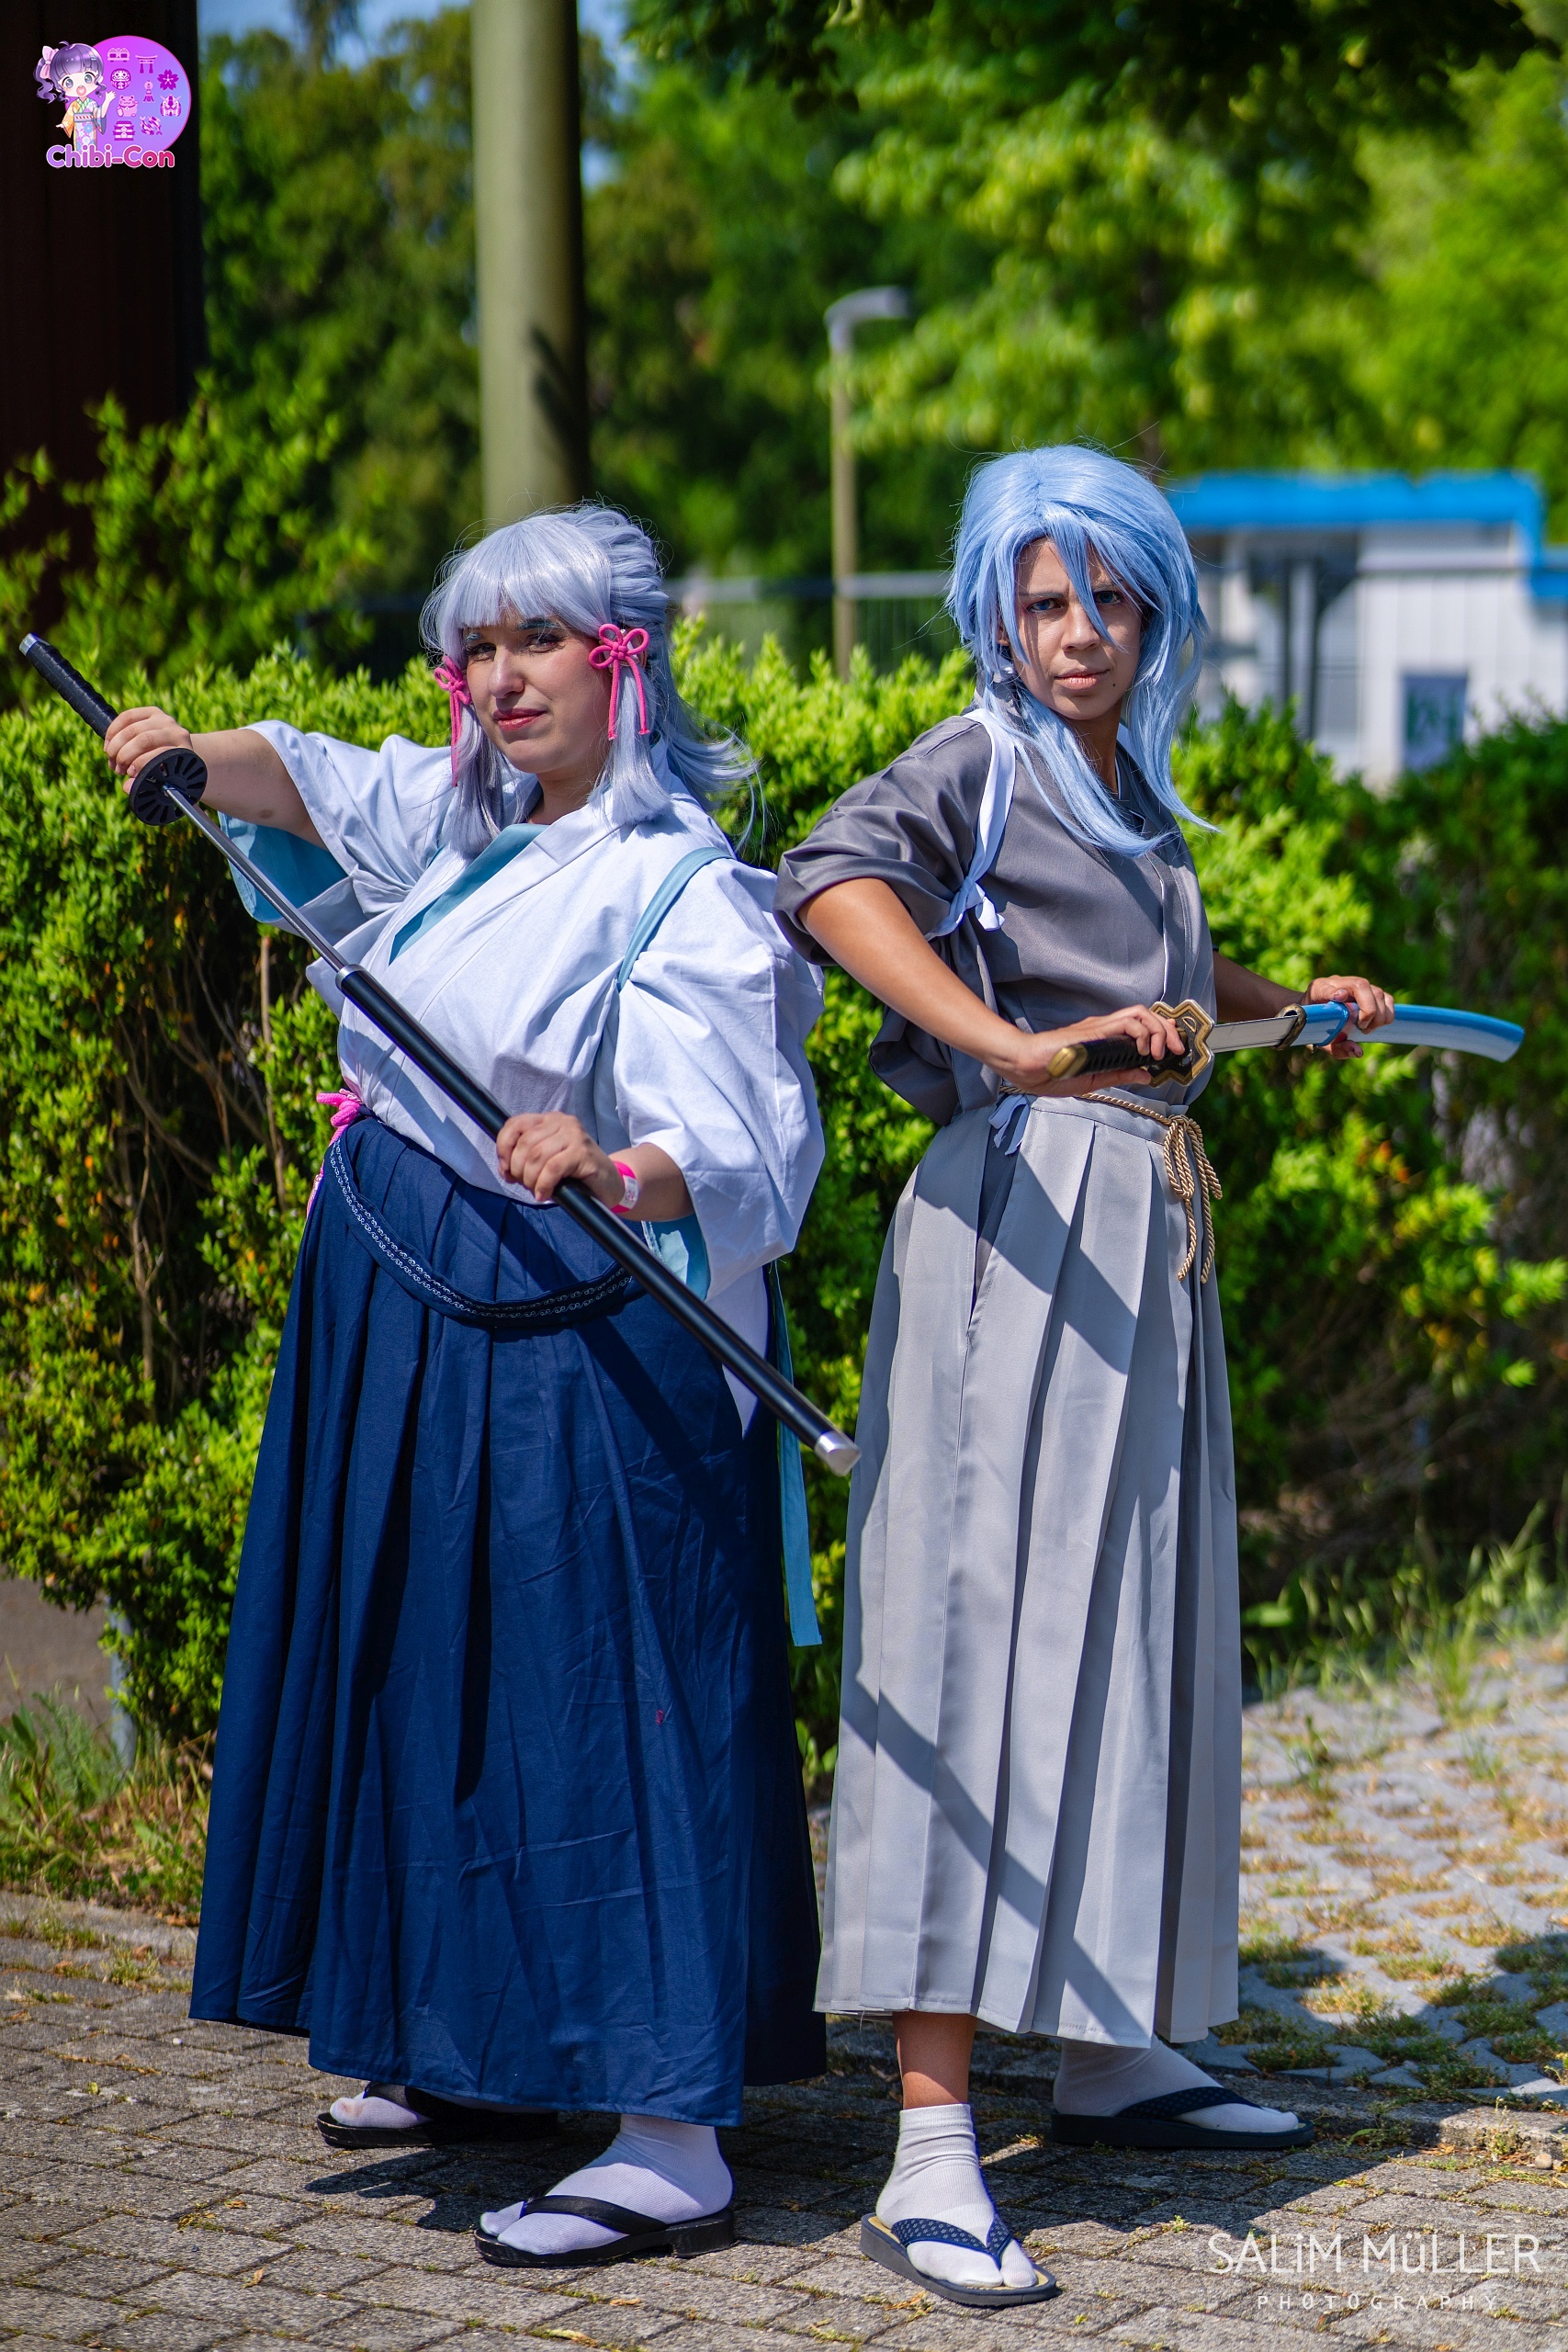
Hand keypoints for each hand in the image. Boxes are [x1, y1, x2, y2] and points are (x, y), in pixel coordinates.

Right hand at [104, 706, 194, 790]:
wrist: (179, 751)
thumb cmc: (169, 770)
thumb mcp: (163, 780)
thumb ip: (147, 784)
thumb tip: (127, 787)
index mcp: (183, 750)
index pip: (160, 754)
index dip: (141, 764)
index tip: (130, 774)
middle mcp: (176, 731)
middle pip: (144, 739)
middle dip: (125, 755)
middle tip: (117, 769)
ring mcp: (164, 719)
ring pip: (132, 728)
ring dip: (116, 745)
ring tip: (112, 760)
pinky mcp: (151, 711)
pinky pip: (127, 716)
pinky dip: (113, 731)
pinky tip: (108, 745)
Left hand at [495, 1111, 626, 1204]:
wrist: (609, 1183)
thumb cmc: (575, 1173)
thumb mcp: (546, 1161)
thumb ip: (525, 1160)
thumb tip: (504, 1170)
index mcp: (549, 1119)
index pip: (515, 1124)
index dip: (503, 1148)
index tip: (505, 1170)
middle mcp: (562, 1122)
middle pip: (525, 1143)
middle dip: (518, 1169)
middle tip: (525, 1185)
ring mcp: (574, 1135)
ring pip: (537, 1156)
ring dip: (531, 1179)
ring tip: (537, 1191)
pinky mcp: (583, 1152)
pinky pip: (552, 1168)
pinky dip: (544, 1185)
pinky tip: (545, 1195)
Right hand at [997, 1002, 1188, 1096]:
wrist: (1028, 1068)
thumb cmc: (1053, 1074)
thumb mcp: (1095, 1080)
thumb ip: (1120, 1074)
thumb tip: (1148, 1075)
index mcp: (1104, 1039)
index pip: (1140, 1026)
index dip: (1162, 1032)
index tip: (1173, 1048)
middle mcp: (1105, 1028)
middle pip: (1146, 1015)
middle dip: (1169, 1030)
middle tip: (1178, 1050)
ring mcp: (1101, 1026)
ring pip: (1141, 1013)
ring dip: (1159, 1030)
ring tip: (1162, 1052)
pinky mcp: (1096, 1029)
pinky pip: (1128, 1022)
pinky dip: (1143, 1034)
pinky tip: (1143, 1051)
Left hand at [1307, 974, 1395, 1058]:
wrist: (1316, 1016)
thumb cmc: (1320, 1028)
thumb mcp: (1326, 1042)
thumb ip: (1339, 1048)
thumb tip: (1359, 1051)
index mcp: (1318, 990)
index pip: (1326, 988)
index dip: (1334, 993)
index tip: (1339, 998)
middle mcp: (1338, 983)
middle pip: (1361, 985)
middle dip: (1368, 1011)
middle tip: (1362, 1029)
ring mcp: (1356, 985)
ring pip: (1377, 992)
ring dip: (1379, 1014)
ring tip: (1368, 1028)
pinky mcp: (1370, 992)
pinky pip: (1386, 997)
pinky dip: (1388, 1012)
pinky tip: (1377, 1024)